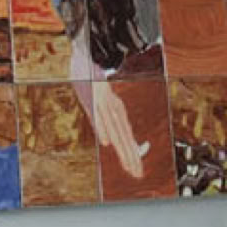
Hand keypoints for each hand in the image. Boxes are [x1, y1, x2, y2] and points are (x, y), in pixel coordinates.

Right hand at [68, 34, 147, 176]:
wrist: (88, 52)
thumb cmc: (92, 78)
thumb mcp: (98, 104)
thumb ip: (103, 123)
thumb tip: (108, 142)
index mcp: (116, 109)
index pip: (127, 136)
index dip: (132, 153)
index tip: (137, 169)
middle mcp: (114, 108)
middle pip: (124, 137)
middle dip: (131, 157)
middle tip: (138, 174)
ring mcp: (104, 103)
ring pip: (115, 130)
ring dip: (122, 148)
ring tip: (129, 165)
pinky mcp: (95, 98)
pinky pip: (99, 117)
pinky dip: (104, 130)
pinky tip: (108, 143)